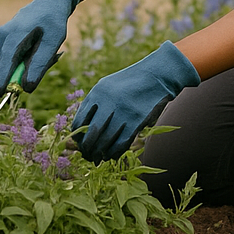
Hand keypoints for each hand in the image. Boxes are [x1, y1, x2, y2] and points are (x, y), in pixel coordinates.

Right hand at [0, 0, 79, 93]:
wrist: (49, 2)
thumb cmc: (53, 22)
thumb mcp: (52, 43)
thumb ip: (39, 65)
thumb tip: (26, 88)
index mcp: (14, 35)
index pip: (5, 63)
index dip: (2, 81)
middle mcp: (2, 36)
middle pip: (7, 67)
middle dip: (23, 74)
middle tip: (48, 59)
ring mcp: (0, 37)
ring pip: (10, 64)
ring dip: (25, 67)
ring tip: (43, 50)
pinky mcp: (2, 40)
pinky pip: (11, 59)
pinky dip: (23, 61)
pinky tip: (35, 48)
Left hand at [72, 42, 199, 161]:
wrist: (156, 75)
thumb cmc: (129, 82)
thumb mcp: (107, 86)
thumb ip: (94, 104)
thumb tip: (81, 130)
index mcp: (98, 92)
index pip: (79, 121)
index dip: (77, 137)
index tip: (79, 143)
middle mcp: (109, 102)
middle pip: (91, 133)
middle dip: (87, 149)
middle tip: (86, 155)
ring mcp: (124, 112)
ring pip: (106, 141)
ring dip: (100, 153)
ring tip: (97, 159)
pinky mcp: (137, 120)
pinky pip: (122, 143)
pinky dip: (114, 152)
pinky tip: (111, 156)